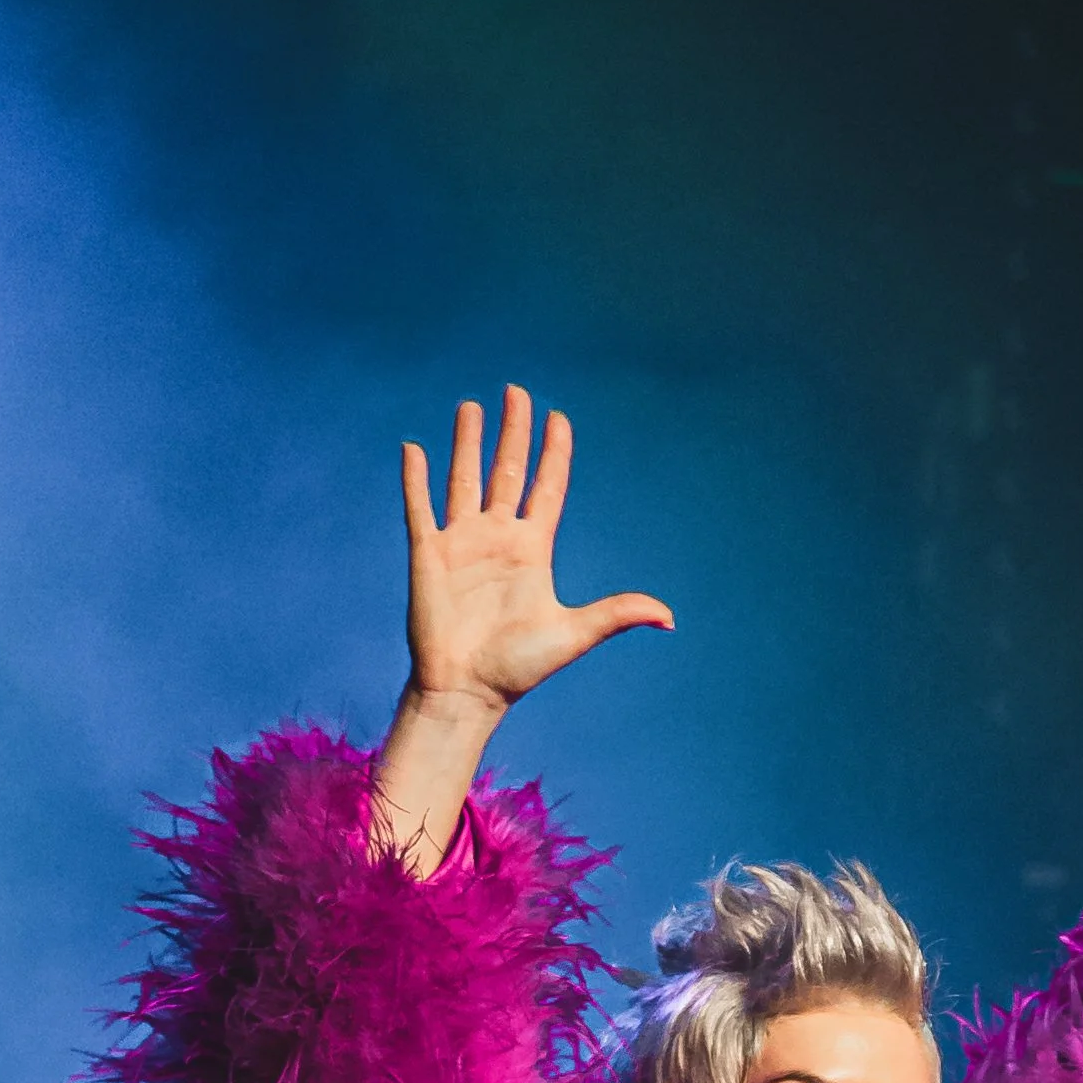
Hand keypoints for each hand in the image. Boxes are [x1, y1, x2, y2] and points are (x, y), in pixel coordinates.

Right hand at [372, 388, 672, 870]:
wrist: (467, 692)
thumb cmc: (518, 668)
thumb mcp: (574, 634)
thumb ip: (616, 614)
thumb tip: (669, 617)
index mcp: (533, 549)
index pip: (546, 487)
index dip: (553, 452)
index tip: (558, 417)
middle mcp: (497, 538)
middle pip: (506, 471)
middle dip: (512, 432)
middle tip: (516, 391)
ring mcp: (462, 544)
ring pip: (464, 479)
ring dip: (466, 442)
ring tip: (470, 405)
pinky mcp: (429, 555)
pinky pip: (420, 508)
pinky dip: (415, 479)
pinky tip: (413, 448)